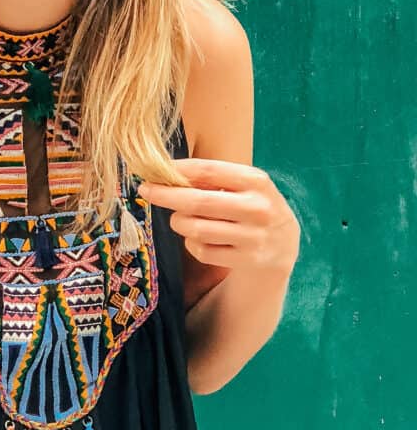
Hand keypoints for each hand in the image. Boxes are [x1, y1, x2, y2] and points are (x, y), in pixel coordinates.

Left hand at [138, 159, 299, 273]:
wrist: (284, 244)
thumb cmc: (251, 204)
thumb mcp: (243, 184)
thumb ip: (211, 177)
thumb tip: (165, 171)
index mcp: (256, 181)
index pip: (208, 170)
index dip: (177, 169)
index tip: (154, 169)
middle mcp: (257, 208)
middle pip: (198, 202)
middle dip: (165, 195)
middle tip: (145, 190)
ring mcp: (253, 237)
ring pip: (196, 229)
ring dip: (178, 222)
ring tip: (179, 218)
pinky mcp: (245, 260)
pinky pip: (201, 251)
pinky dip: (192, 243)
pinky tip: (199, 238)